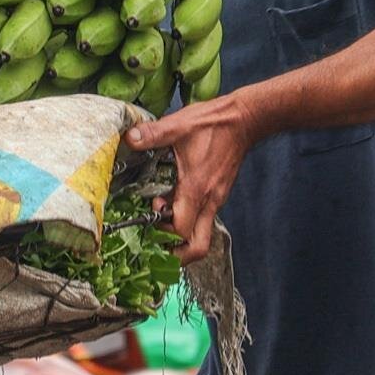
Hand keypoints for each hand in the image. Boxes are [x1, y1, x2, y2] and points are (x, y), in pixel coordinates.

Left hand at [123, 93, 258, 263]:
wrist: (245, 120)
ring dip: (178, 235)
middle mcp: (208, 200)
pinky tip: (170, 202)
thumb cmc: (214, 124)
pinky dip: (186, 219)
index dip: (163, 234)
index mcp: (196, 189)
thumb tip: (129, 138)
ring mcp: (215, 199)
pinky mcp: (217, 194)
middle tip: (155, 245)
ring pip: (200, 234)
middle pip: (198, 247)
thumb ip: (152, 133)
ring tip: (159, 218)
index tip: (149, 220)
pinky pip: (202, 218)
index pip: (182, 231)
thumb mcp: (178, 125)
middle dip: (176, 255)